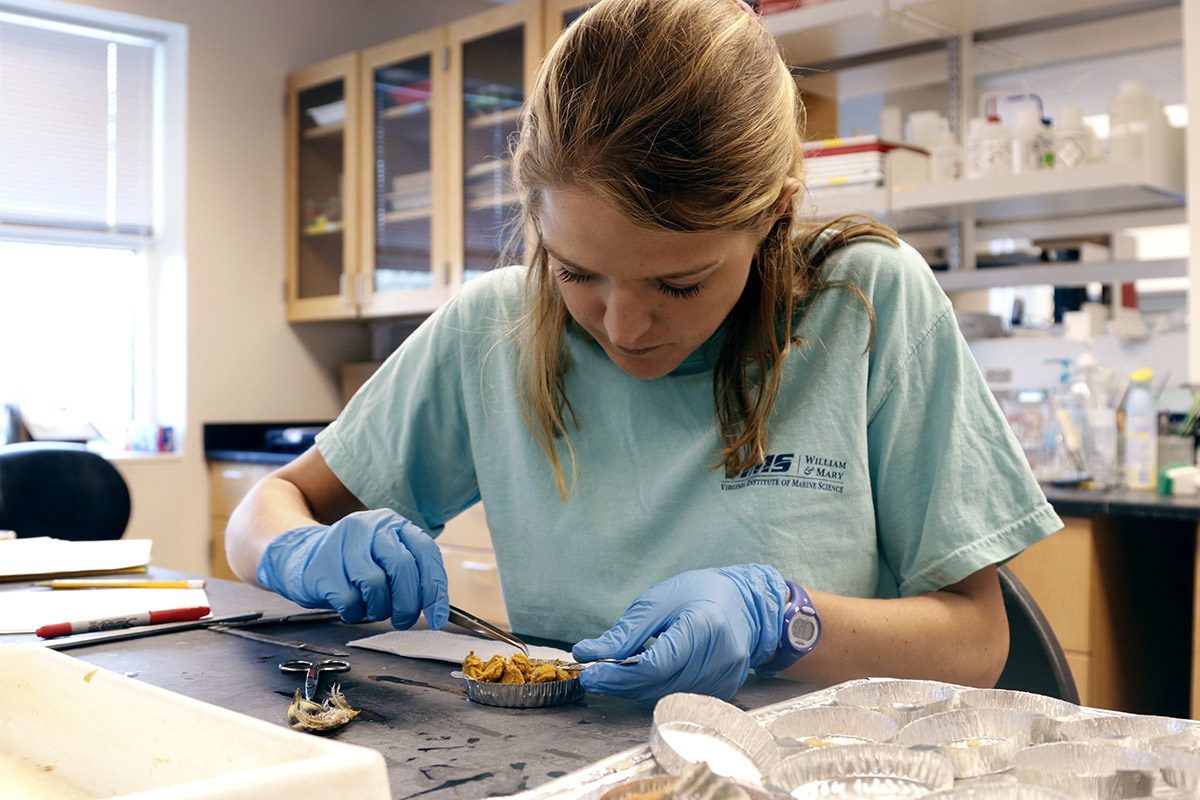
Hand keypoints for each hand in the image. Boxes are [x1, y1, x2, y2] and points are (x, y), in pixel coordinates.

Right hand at [256, 508, 448, 629]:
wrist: (300, 557)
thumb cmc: (351, 564)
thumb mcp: (385, 558)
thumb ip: (413, 576)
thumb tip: (439, 612)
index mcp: (393, 524)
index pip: (426, 554)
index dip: (436, 591)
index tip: (438, 619)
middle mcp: (370, 527)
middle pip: (403, 570)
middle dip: (408, 604)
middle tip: (404, 620)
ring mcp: (343, 545)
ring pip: (376, 586)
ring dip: (378, 609)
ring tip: (371, 607)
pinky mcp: (322, 568)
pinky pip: (350, 602)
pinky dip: (354, 613)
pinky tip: (350, 605)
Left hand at [571, 564, 786, 701]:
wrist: (744, 604)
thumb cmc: (699, 594)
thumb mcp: (658, 601)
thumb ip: (626, 632)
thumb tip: (588, 652)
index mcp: (706, 626)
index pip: (658, 664)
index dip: (620, 674)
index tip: (590, 672)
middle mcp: (721, 658)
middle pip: (660, 685)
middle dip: (621, 684)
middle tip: (594, 675)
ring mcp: (726, 678)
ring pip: (667, 696)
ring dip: (635, 689)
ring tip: (614, 674)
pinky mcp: (724, 690)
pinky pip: (680, 697)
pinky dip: (655, 689)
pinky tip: (641, 677)